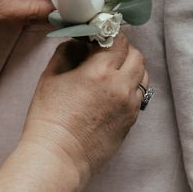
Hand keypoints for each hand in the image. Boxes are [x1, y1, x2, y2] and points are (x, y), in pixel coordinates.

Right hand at [21, 34, 146, 183]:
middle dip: (123, 50)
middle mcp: (121, 86)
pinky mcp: (132, 121)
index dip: (110, 35)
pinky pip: (139, 96)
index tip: (100, 38)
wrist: (58, 156)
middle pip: (137, 56)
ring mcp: (130, 105)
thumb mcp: (50, 76)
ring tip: (113, 73)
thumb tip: (80, 42)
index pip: (119, 41)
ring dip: (131, 68)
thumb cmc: (49, 117)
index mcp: (100, 71)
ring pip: (143, 76)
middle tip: (107, 53)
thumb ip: (68, 51)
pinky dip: (130, 88)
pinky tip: (112, 93)